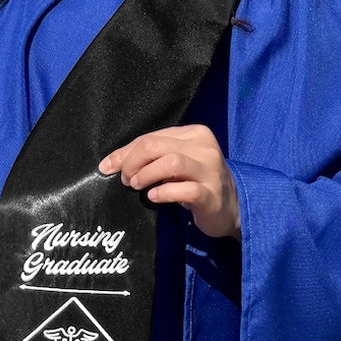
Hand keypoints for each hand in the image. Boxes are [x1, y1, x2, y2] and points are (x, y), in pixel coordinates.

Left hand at [98, 126, 240, 240]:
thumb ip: (148, 158)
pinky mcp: (211, 194)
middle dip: (133, 162)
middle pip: (157, 146)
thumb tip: (108, 164)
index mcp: (194, 133)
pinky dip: (163, 192)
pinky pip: (184, 189)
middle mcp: (205, 147)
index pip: (151, 137)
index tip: (109, 168)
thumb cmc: (197, 182)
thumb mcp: (175, 164)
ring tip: (137, 186)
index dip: (126, 152)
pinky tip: (154, 197)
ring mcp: (210, 170)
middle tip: (126, 179)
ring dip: (146, 174)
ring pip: (171, 162)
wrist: (232, 207)